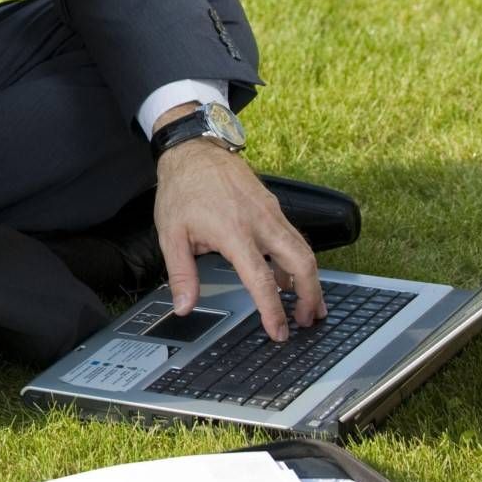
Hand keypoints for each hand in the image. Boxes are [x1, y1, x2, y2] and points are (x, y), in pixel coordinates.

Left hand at [154, 139, 326, 340]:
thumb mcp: (171, 233)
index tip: (278, 331)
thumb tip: (183, 306)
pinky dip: (297, 260)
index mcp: (234, 232)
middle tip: (307, 320)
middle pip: (302, 263)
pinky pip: (293, 236)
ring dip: (310, 279)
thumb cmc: (182, 189)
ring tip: (307, 304)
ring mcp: (271, 212)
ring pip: (304, 249)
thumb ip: (181, 274)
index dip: (273, 310)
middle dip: (311, 296)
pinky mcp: (273, 205)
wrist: (193, 149)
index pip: (262, 279)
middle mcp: (260, 222)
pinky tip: (287, 275)